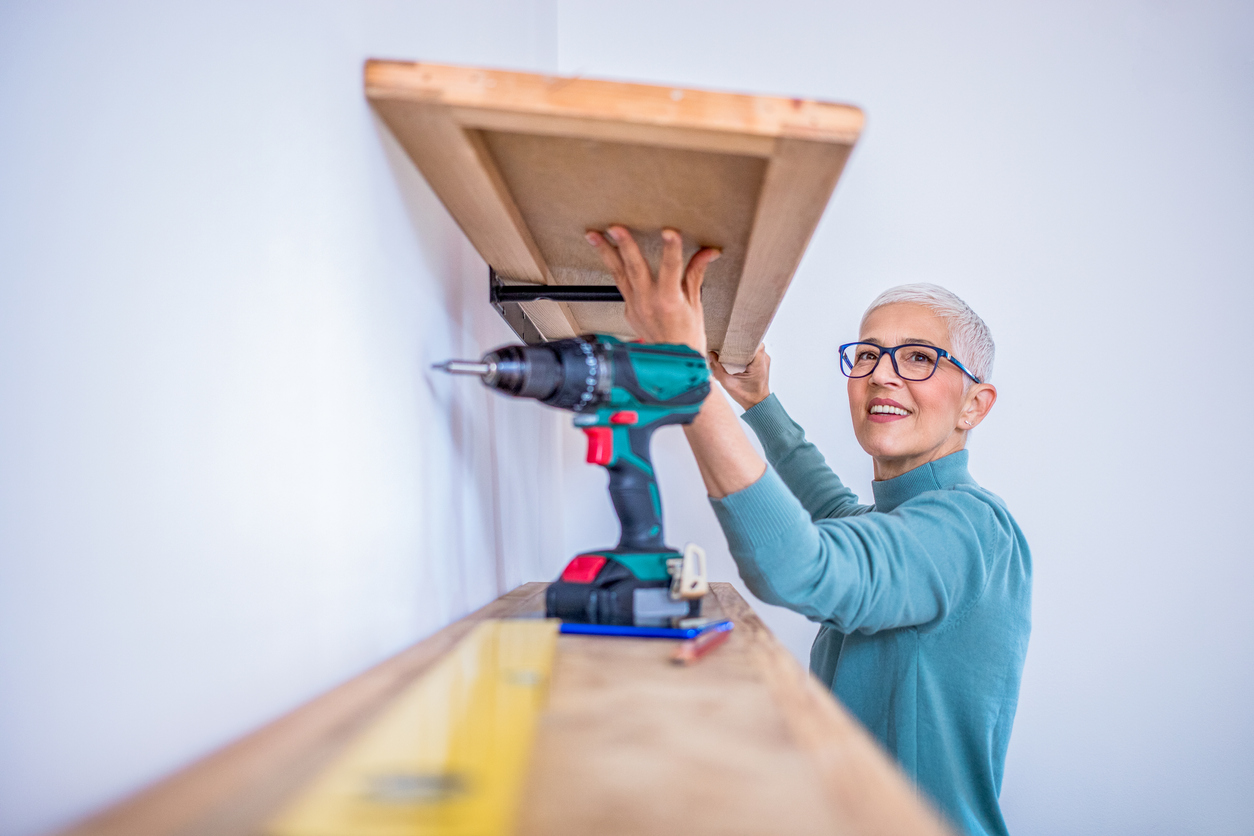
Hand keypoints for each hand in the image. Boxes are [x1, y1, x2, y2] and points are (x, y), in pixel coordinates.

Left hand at [585, 226, 720, 353]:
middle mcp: (648, 303)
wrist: (673, 363)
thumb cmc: (687, 338)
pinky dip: (614, 268)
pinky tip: (606, 253)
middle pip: (635, 269)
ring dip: (606, 252)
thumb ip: (696, 274)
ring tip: (594, 235)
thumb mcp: (695, 304)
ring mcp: (635, 306)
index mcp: (669, 302)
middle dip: (624, 245)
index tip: (670, 232)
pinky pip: (620, 285)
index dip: (671, 249)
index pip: (672, 269)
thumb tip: (709, 253)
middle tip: (615, 227)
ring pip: (619, 274)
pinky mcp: (628, 310)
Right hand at [710, 344, 770, 409]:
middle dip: (740, 341)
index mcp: (759, 363)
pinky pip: (753, 352)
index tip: (732, 338)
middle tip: (728, 342)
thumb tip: (710, 355)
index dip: (744, 338)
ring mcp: (764, 361)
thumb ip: (717, 369)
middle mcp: (764, 360)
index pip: (755, 342)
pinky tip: (735, 354)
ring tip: (730, 347)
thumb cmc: (746, 396)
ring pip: (753, 347)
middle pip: (753, 342)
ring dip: (742, 347)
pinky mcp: (761, 363)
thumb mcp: (728, 384)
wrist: (757, 405)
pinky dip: (744, 352)